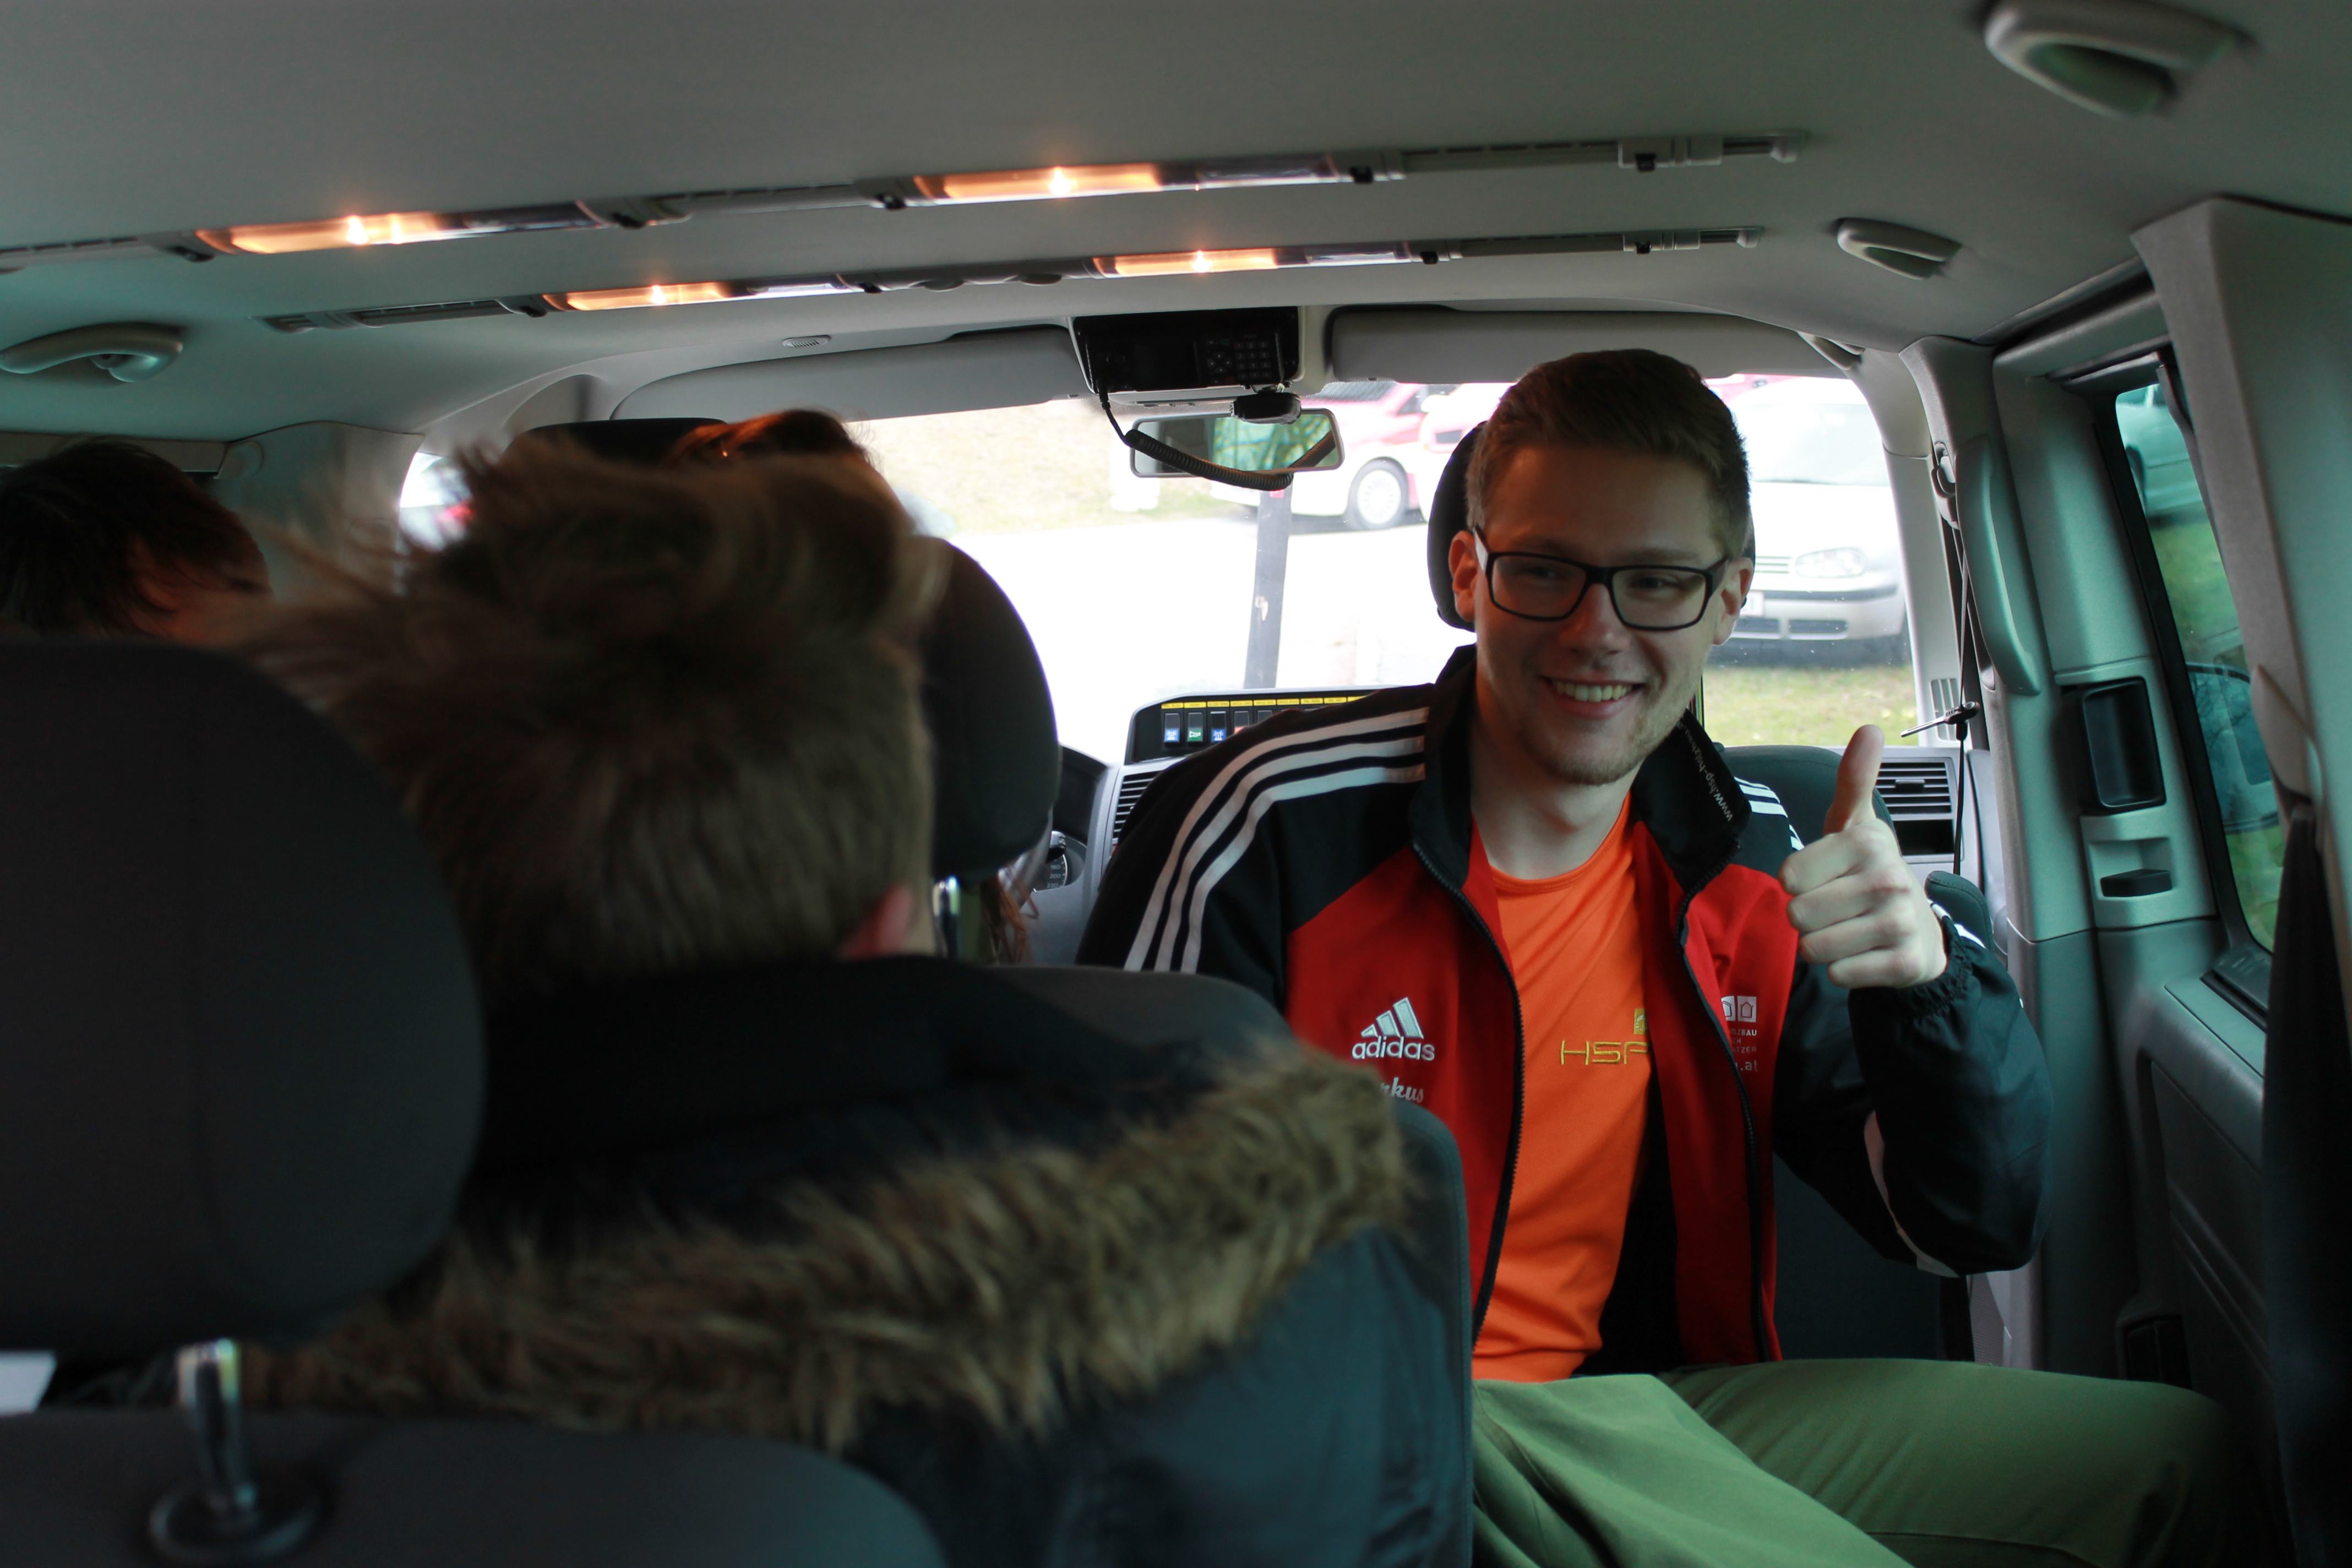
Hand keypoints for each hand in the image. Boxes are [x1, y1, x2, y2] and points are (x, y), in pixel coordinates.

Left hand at [1779, 725, 1947, 989]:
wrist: (1920, 930)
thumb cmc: (1870, 872)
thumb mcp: (1856, 824)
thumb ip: (1854, 779)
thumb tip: (1869, 730)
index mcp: (1866, 843)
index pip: (1788, 877)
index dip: (1797, 883)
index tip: (1825, 877)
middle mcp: (1887, 879)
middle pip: (1797, 915)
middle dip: (1808, 918)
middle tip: (1837, 908)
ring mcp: (1898, 923)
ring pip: (1814, 948)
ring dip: (1822, 945)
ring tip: (1849, 929)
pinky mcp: (1903, 963)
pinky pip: (1838, 974)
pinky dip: (1843, 969)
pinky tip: (1864, 953)